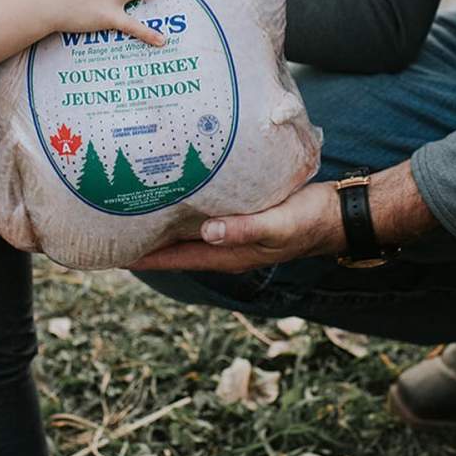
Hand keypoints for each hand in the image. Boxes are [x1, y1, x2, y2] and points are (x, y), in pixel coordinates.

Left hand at [128, 182, 343, 272]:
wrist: (338, 213)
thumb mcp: (277, 225)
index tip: (117, 255)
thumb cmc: (309, 220)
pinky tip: (180, 196)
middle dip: (150, 244)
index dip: (148, 258)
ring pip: (191, 235)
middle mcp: (229, 248)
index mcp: (232, 255)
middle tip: (117, 230)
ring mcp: (237, 234)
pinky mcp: (245, 217)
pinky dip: (188, 212)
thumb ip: (244, 229)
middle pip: (179, 250)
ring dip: (166, 228)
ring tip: (138, 214)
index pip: (180, 259)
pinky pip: (207, 218)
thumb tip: (208, 233)